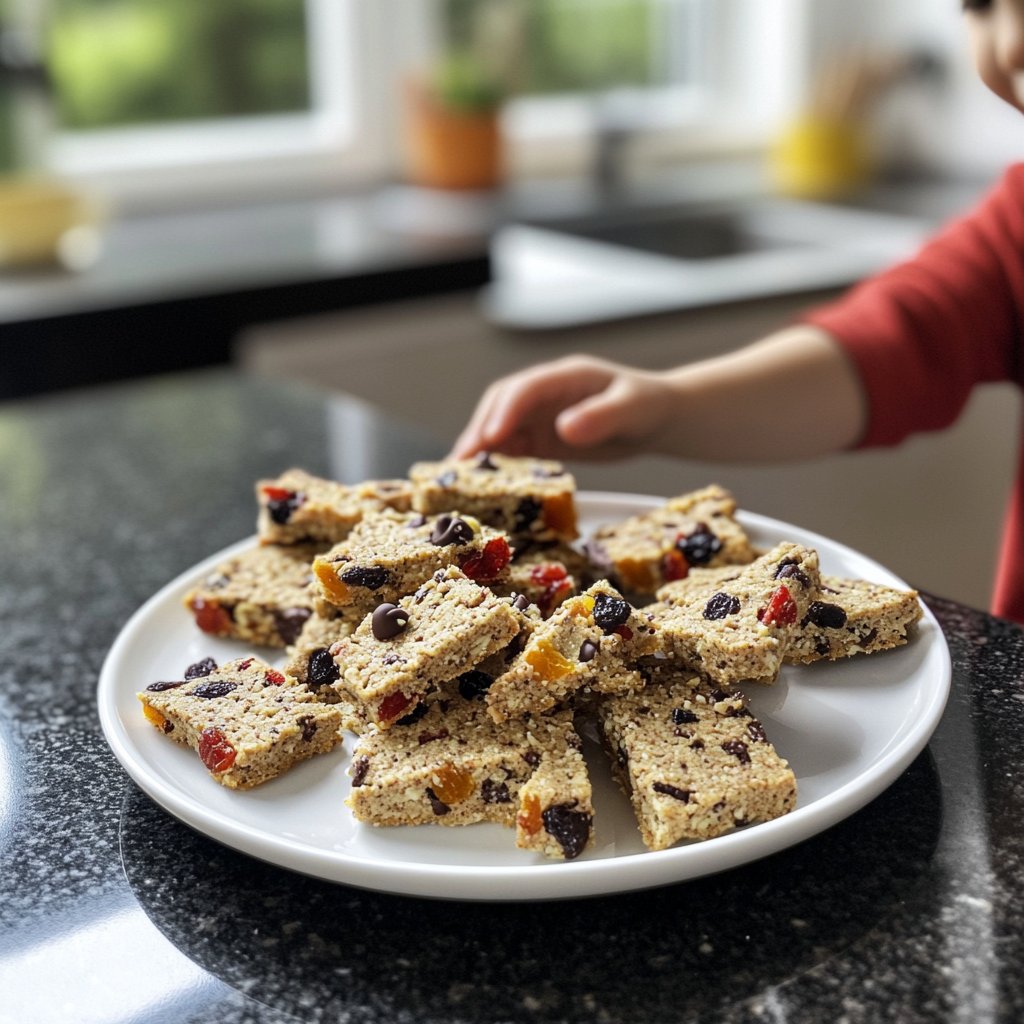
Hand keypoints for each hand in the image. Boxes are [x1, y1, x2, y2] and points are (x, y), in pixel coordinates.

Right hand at [449, 354, 674, 460]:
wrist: (655, 419)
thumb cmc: (648, 406)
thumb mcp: (632, 410)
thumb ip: (601, 416)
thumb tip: (565, 428)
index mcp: (564, 377)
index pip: (524, 390)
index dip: (505, 412)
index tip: (491, 438)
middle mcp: (544, 393)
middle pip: (500, 406)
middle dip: (479, 431)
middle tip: (460, 464)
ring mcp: (538, 415)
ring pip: (498, 427)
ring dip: (478, 450)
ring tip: (457, 478)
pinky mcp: (539, 438)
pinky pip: (510, 448)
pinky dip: (492, 464)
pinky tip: (480, 486)